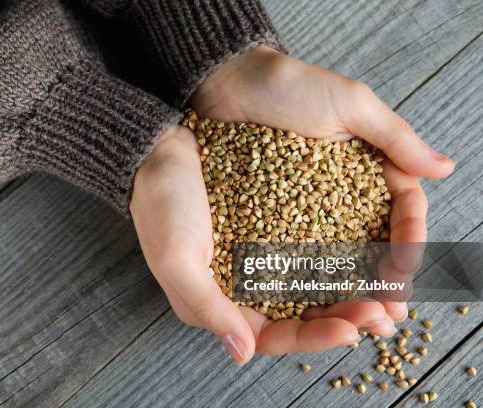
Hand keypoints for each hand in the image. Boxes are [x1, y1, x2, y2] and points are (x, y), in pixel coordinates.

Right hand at [131, 126, 385, 364]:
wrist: (162, 147)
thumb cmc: (160, 203)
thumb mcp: (177, 257)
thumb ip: (208, 307)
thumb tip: (243, 354)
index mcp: (221, 303)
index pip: (275, 335)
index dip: (314, 337)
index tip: (351, 328)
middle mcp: (246, 284)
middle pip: (303, 313)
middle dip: (344, 315)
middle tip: (384, 311)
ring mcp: (263, 255)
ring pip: (316, 282)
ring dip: (351, 286)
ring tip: (387, 283)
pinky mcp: (275, 224)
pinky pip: (314, 244)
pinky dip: (342, 249)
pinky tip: (368, 246)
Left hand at [190, 46, 454, 354]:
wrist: (226, 83)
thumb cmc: (288, 85)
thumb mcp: (348, 104)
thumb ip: (394, 137)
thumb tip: (444, 169)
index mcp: (368, 171)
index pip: (399, 215)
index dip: (406, 245)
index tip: (404, 272)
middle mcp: (339, 197)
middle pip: (368, 247)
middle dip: (379, 284)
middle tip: (384, 317)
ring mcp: (303, 211)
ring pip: (332, 261)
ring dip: (345, 294)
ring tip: (352, 324)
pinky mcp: (267, 220)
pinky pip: (289, 257)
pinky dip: (302, 283)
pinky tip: (308, 308)